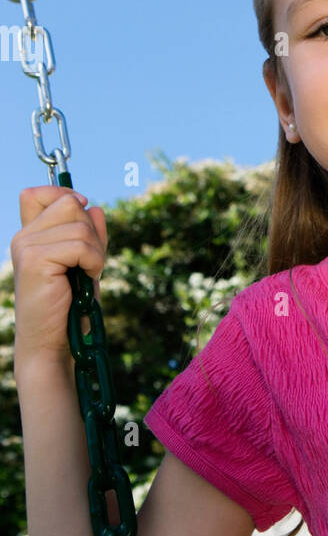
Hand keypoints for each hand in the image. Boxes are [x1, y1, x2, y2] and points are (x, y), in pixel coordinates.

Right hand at [11, 186, 107, 370]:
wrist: (55, 342)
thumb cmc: (70, 307)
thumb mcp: (86, 263)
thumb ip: (90, 234)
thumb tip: (94, 207)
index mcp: (30, 235)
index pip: (39, 193)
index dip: (66, 195)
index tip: (85, 214)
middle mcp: (23, 237)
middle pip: (69, 203)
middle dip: (91, 231)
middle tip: (89, 262)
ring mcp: (25, 247)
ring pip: (79, 225)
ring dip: (95, 251)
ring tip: (86, 275)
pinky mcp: (34, 260)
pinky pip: (80, 245)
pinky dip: (93, 262)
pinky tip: (85, 279)